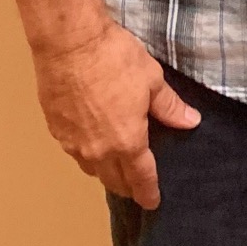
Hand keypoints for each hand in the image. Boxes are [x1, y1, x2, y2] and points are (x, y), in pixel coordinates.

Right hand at [33, 20, 200, 208]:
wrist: (70, 43)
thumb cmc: (114, 58)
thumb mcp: (152, 80)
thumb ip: (170, 107)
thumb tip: (191, 122)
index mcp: (127, 142)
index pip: (141, 178)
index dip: (148, 192)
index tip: (152, 202)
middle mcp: (99, 151)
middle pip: (114, 180)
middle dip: (128, 186)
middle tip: (137, 185)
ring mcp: (73, 143)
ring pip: (92, 169)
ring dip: (106, 172)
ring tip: (115, 166)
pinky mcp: (56, 130)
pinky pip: (74, 152)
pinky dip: (87, 154)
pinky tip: (91, 142)